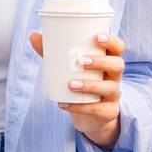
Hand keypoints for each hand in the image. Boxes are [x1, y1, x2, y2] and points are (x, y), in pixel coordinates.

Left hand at [29, 30, 124, 151]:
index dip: (111, 41)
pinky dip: (80, 108)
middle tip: (81, 61)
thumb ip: (53, 53)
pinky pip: (99, 110)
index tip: (96, 37)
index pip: (118, 47)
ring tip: (70, 84)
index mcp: (108, 60)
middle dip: (100, 62)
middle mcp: (114, 76)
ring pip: (110, 88)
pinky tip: (64, 104)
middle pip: (118, 65)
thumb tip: (33, 36)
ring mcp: (113, 95)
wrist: (91, 116)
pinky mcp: (109, 112)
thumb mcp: (69, 68)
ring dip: (90, 85)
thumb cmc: (81, 83)